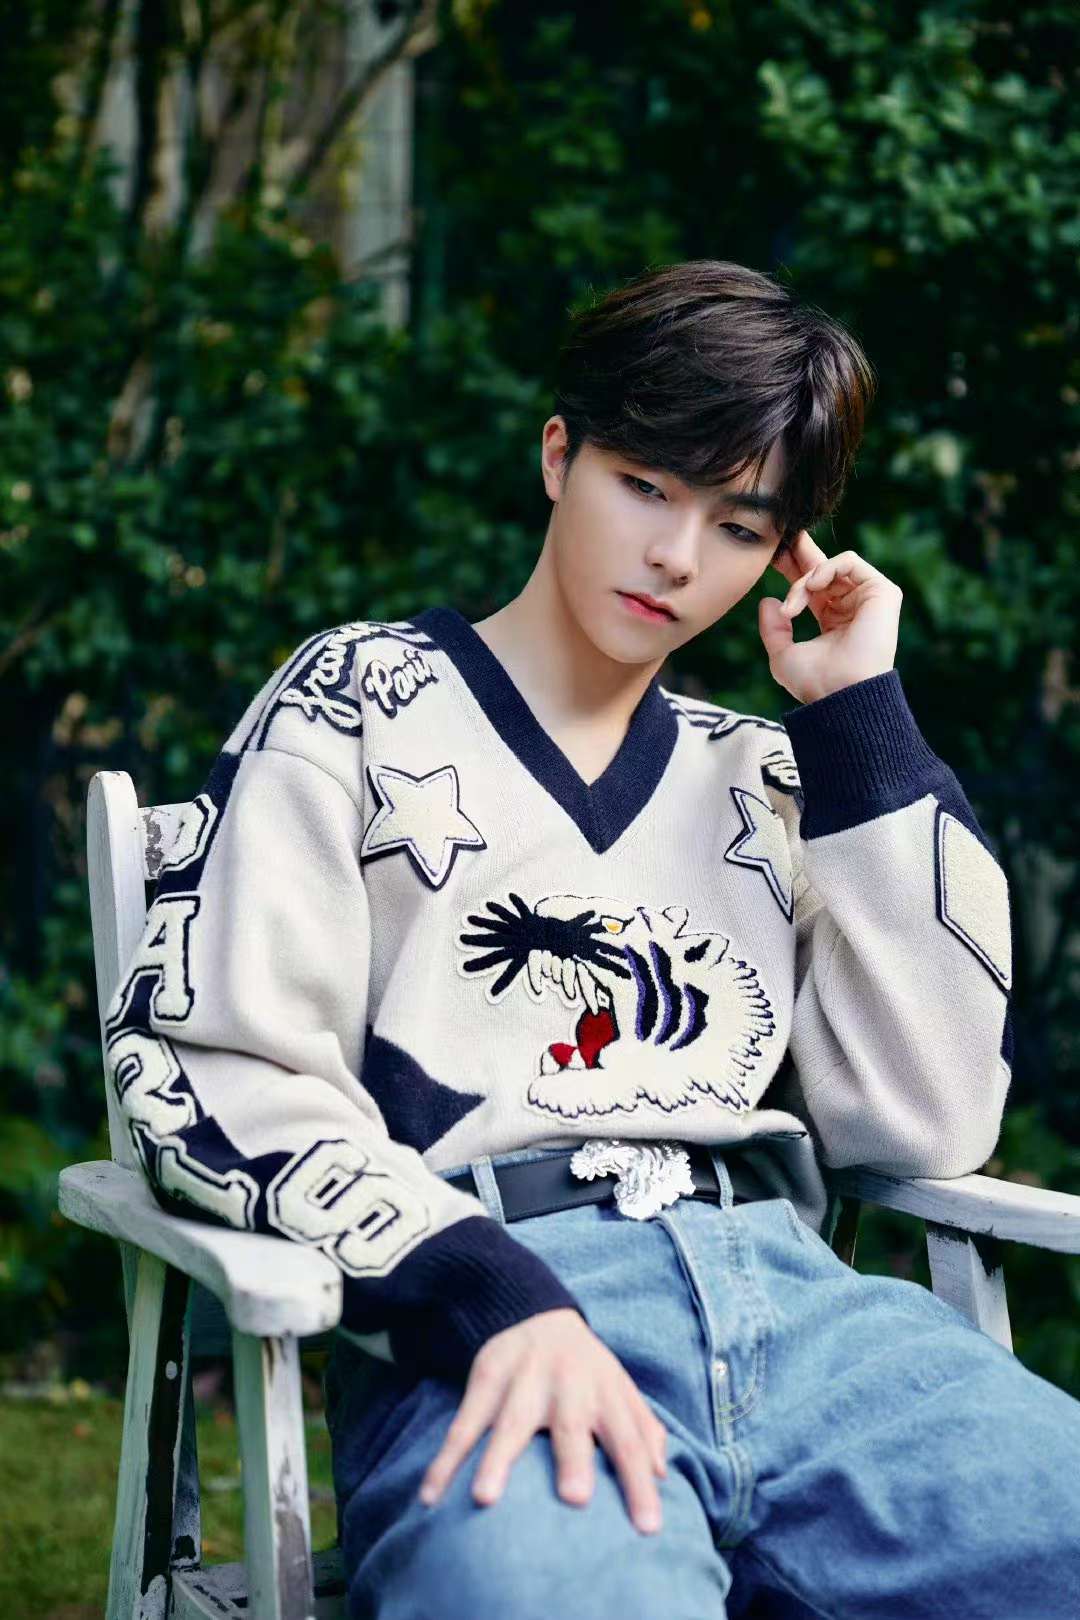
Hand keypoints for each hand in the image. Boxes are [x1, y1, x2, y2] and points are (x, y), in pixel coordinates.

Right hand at [417, 1307, 667, 1535]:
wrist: (535, 1311)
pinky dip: (446, 1460)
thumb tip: (663, 1475)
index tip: (649, 1528)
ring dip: (497, 1460)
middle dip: (573, 1457)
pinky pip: (463, 1424)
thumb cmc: (586, 1369)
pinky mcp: (485, 1379)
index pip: (628, 1440)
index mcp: (605, 1392)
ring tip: (485, 1499)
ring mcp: (523, 1380)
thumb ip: (643, 1428)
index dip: (640, 1482)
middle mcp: (567, 1384)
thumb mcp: (619, 1388)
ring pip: (509, 1422)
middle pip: (572, 1423)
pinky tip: (430, 1495)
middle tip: (575, 1498)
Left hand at [758, 529, 902, 704]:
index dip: (792, 570)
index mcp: (832, 620)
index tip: (771, 556)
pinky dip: (826, 569)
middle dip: (798, 556)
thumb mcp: (782, 656)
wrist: (841, 693)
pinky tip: (812, 586)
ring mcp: (867, 598)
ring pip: (828, 568)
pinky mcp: (882, 592)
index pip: (811, 587)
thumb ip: (773, 629)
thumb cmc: (815, 683)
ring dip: (804, 581)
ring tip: (793, 605)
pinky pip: (849, 561)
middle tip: (778, 544)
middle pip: (822, 569)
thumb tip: (767, 601)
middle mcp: (851, 607)